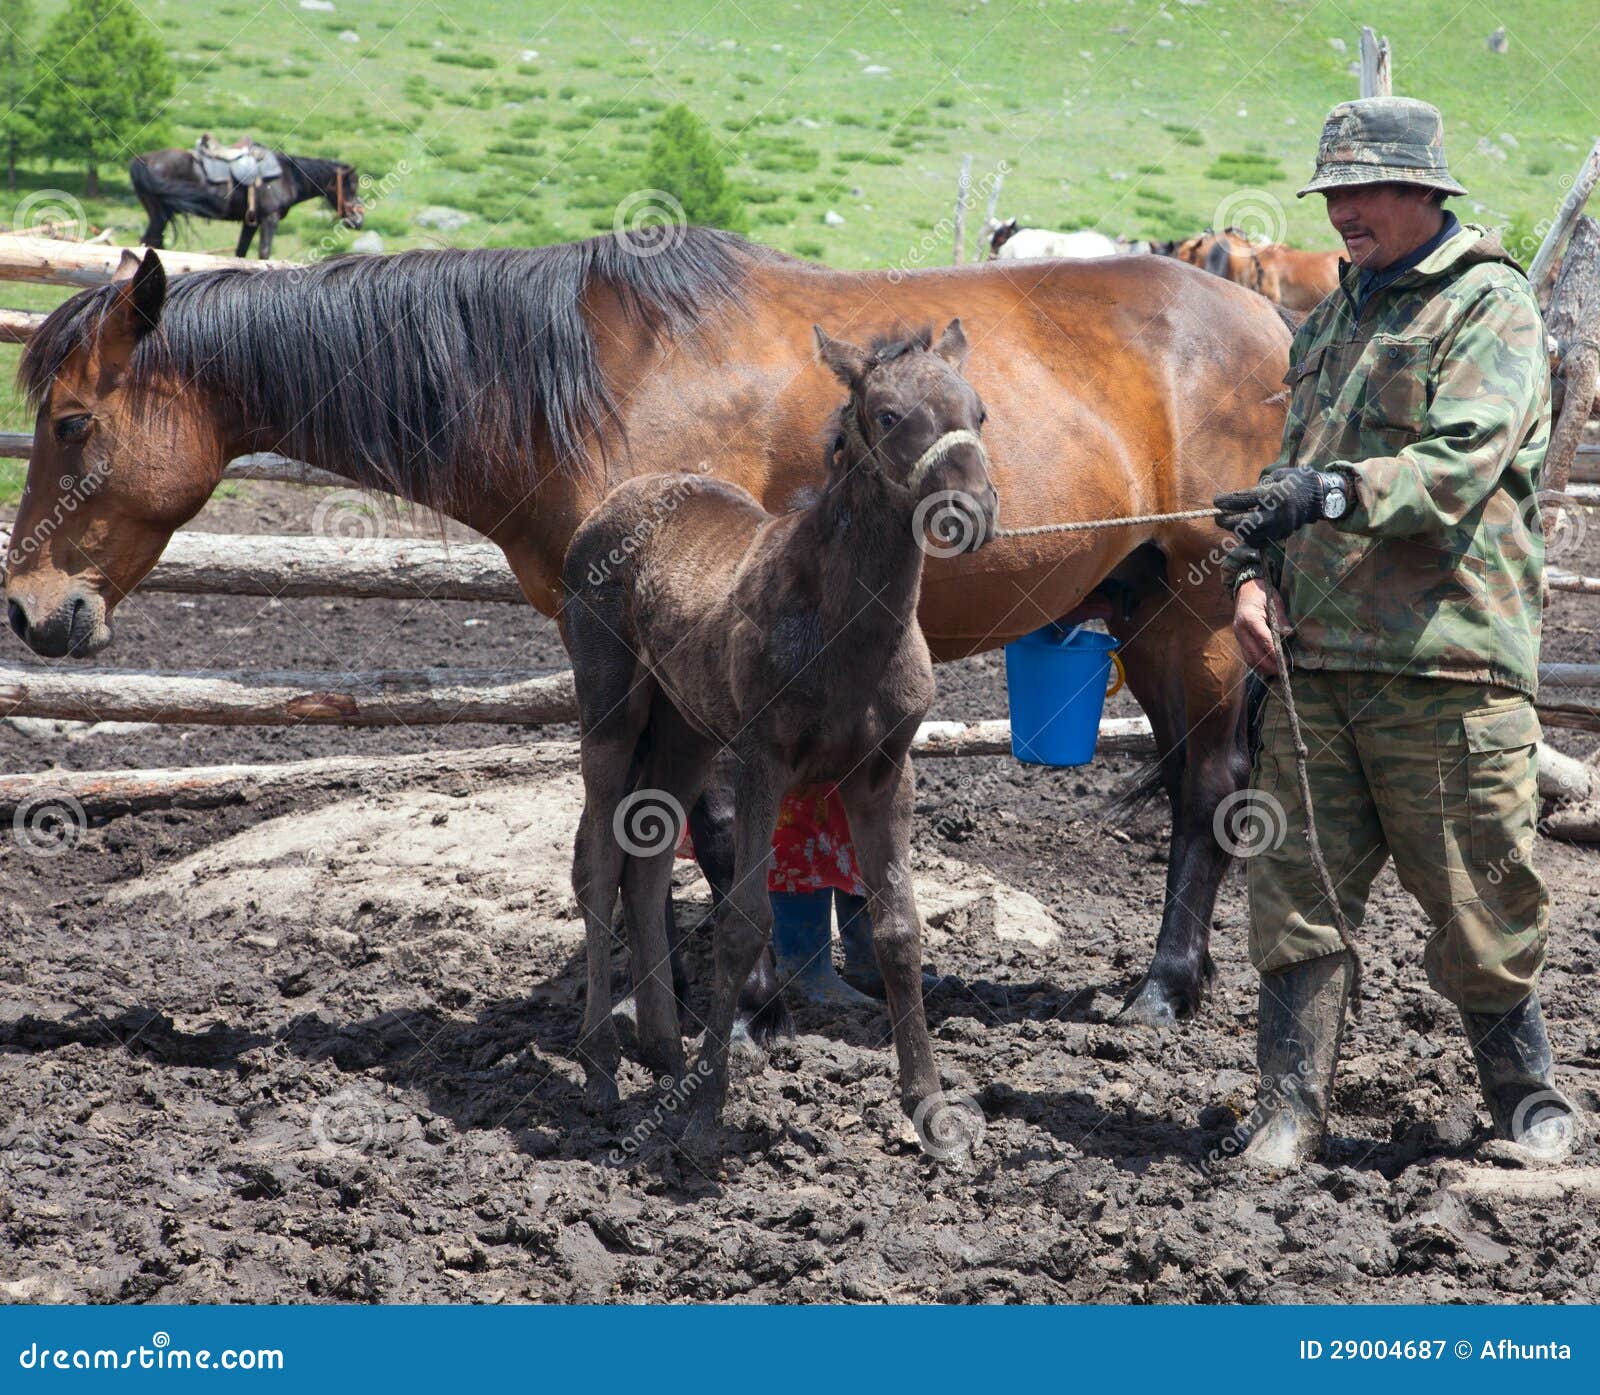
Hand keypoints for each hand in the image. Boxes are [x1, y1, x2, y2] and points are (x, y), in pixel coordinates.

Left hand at [1214, 467, 1342, 548]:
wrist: (1319, 497)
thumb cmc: (1296, 481)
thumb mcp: (1278, 476)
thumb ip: (1259, 486)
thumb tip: (1239, 498)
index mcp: (1274, 494)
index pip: (1244, 499)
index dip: (1226, 501)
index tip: (1216, 500)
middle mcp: (1276, 513)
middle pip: (1244, 523)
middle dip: (1227, 521)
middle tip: (1218, 517)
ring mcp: (1280, 527)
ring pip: (1250, 535)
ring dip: (1237, 529)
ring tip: (1232, 521)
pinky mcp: (1282, 535)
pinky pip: (1260, 540)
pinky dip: (1249, 536)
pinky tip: (1246, 529)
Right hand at [1232, 577, 1289, 675]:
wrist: (1245, 589)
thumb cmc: (1262, 594)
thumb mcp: (1274, 601)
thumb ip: (1281, 618)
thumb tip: (1288, 633)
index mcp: (1250, 618)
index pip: (1263, 640)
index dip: (1274, 652)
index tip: (1284, 662)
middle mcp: (1241, 630)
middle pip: (1254, 653)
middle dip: (1269, 664)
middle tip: (1283, 671)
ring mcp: (1238, 636)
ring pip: (1249, 658)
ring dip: (1263, 667)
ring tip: (1276, 671)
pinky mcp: (1240, 639)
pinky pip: (1248, 656)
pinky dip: (1258, 663)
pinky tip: (1268, 666)